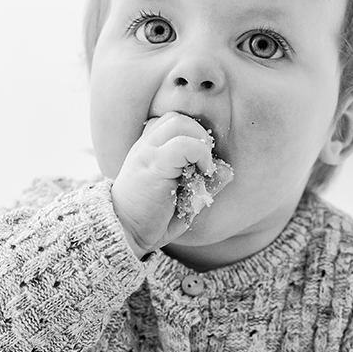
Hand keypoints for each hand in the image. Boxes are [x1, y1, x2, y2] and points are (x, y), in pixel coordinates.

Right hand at [111, 113, 215, 254]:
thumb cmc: (152, 219)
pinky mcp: (154, 164)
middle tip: (203, 162)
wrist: (124, 233)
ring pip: (179, 123)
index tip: (198, 161)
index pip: (172, 122)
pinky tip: (202, 172)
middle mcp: (146, 146)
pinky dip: (200, 154)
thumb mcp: (183, 200)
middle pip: (177, 118)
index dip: (192, 136)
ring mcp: (148, 152)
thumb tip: (227, 171)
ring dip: (199, 141)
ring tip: (201, 166)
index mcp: (149, 150)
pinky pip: (184, 144)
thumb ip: (205, 184)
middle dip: (199, 135)